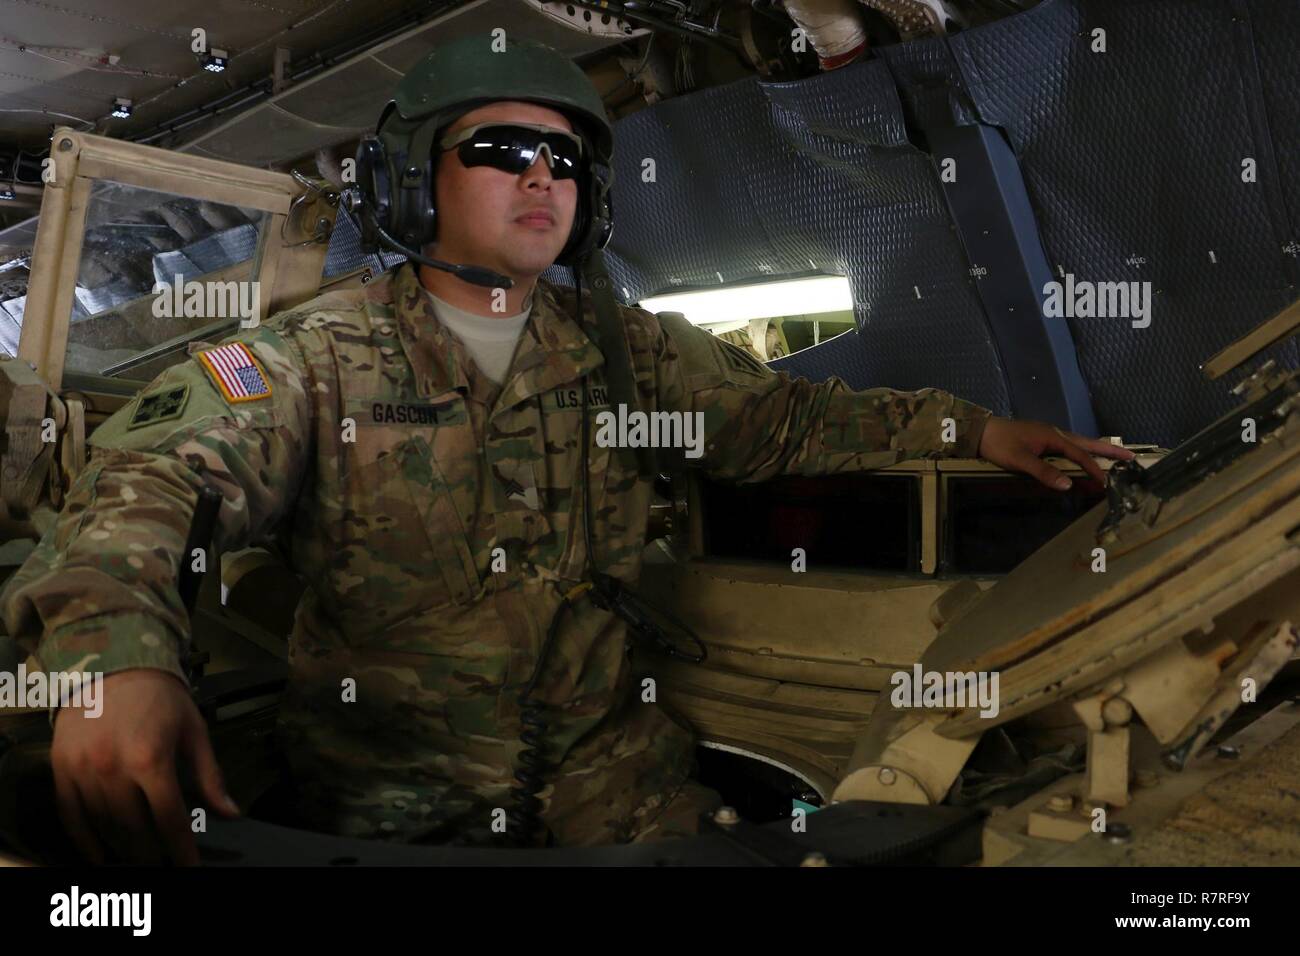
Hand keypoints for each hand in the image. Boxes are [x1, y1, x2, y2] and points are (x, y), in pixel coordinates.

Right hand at [50, 668, 238, 865]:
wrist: (115, 665)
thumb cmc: (161, 699)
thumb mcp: (194, 733)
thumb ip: (210, 777)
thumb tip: (231, 814)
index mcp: (151, 758)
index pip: (168, 818)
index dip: (180, 848)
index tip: (189, 866)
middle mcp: (113, 767)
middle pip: (133, 828)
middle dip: (152, 852)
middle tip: (163, 861)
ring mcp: (83, 769)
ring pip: (103, 825)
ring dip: (122, 847)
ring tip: (140, 857)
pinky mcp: (61, 768)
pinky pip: (70, 814)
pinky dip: (84, 839)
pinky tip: (99, 854)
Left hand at [977, 417, 1135, 489]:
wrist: (981, 431)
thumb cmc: (999, 445)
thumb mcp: (1019, 460)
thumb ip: (1043, 472)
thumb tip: (1068, 485)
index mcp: (1053, 437)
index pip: (1079, 455)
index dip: (1093, 469)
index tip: (1105, 482)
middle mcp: (1055, 433)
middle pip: (1087, 443)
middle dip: (1109, 450)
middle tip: (1130, 457)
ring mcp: (1049, 434)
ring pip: (1079, 443)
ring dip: (1097, 450)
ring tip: (1115, 457)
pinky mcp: (1042, 438)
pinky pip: (1069, 445)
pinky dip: (1082, 451)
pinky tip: (1083, 457)